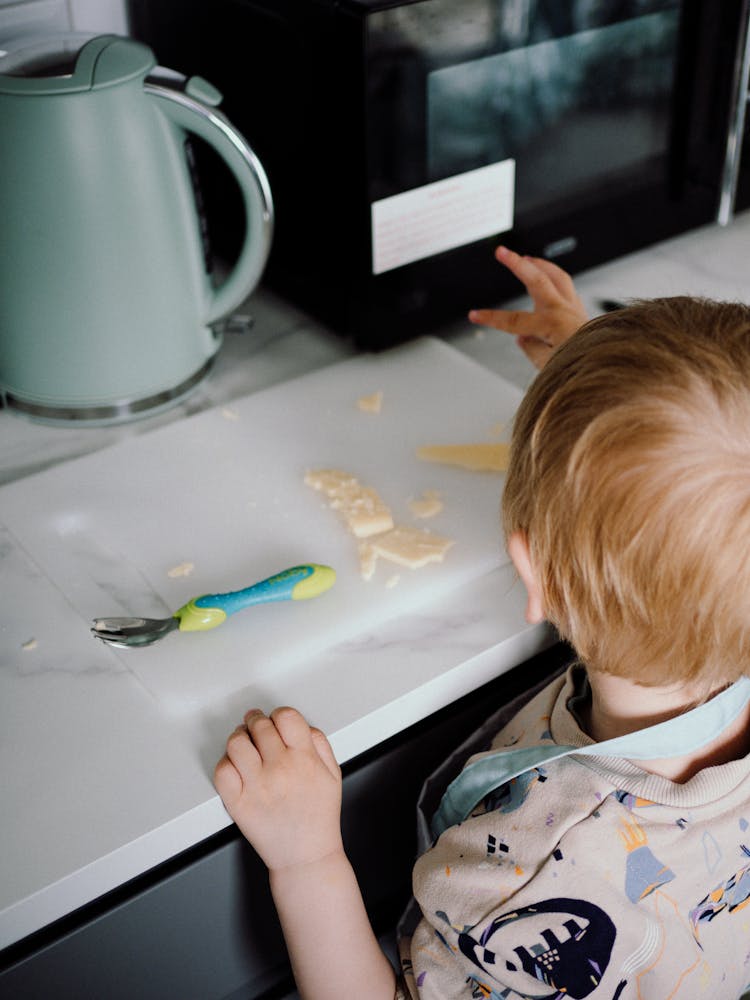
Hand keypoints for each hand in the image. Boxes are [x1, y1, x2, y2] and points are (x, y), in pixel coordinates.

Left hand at [214, 706, 342, 871]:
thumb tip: (302, 725)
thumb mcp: (333, 774)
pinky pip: (222, 771)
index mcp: (304, 759)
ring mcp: (256, 786)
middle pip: (259, 725)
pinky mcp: (238, 803)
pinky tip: (236, 765)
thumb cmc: (319, 817)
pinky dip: (226, 763)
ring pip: (237, 743)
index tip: (276, 719)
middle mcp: (279, 769)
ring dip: (239, 737)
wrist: (306, 855)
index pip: (286, 717)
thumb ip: (320, 743)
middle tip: (256, 725)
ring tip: (244, 742)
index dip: (279, 714)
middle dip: (257, 721)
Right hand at [469, 246, 587, 368]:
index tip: (475, 314)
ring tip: (525, 257)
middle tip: (501, 251)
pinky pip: (566, 287)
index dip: (491, 317)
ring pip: (556, 276)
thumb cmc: (581, 368)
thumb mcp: (548, 367)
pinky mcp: (581, 312)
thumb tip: (522, 338)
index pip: (513, 320)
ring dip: (539, 264)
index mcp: (552, 325)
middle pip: (536, 279)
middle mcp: (564, 311)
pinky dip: (554, 277)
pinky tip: (548, 278)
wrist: (608, 368)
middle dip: (516, 263)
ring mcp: (575, 309)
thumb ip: (531, 350)